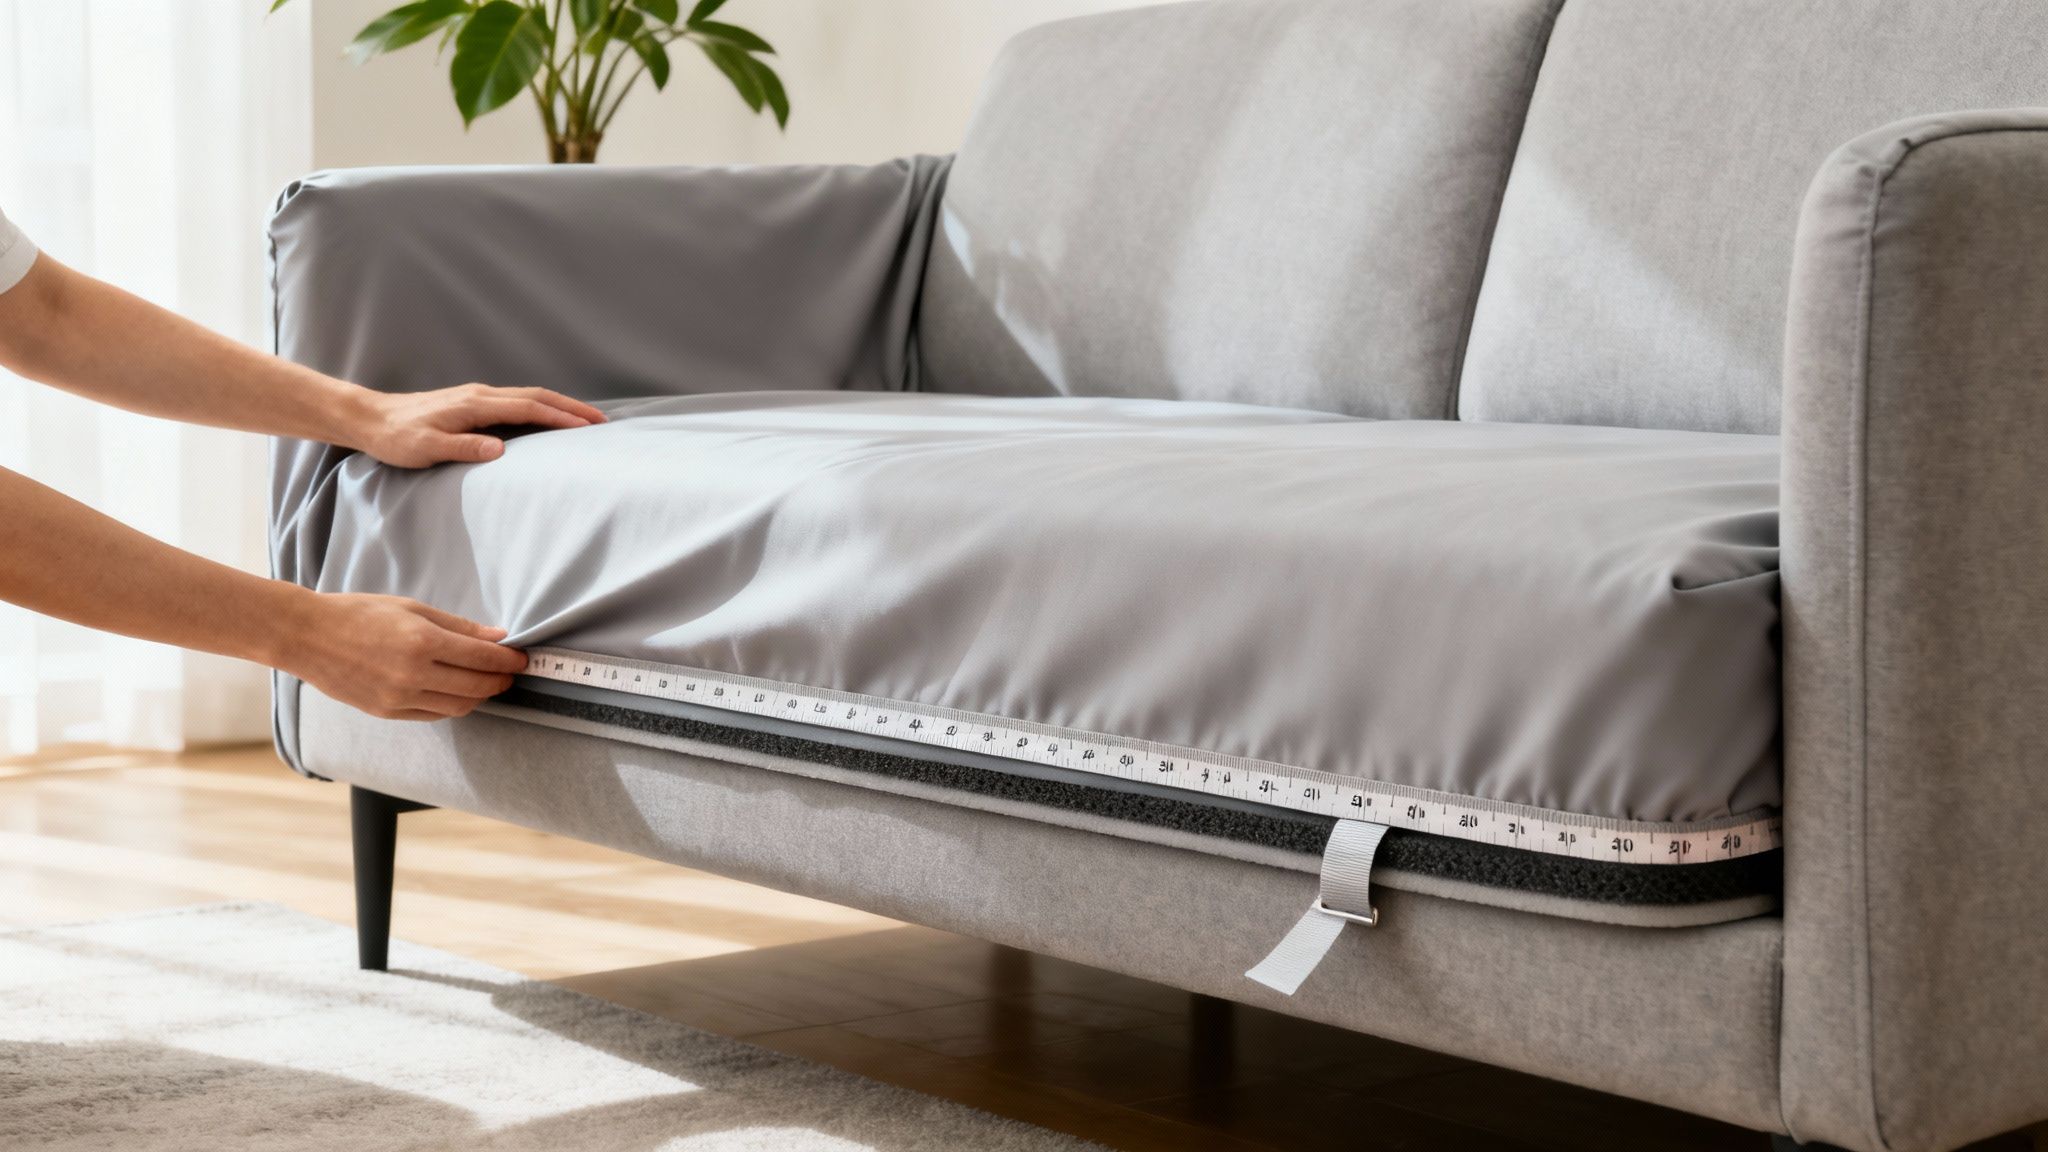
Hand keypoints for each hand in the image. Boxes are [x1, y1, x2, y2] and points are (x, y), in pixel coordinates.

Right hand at [276, 592, 528, 720]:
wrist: (307, 636)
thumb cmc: (359, 613)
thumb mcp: (412, 608)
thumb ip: (458, 626)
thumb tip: (497, 637)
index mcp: (422, 642)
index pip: (482, 658)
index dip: (508, 660)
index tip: (522, 658)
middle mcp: (413, 674)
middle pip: (476, 687)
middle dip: (500, 680)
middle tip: (511, 672)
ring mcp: (399, 698)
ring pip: (459, 706)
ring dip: (480, 696)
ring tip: (487, 682)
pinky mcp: (387, 712)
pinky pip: (434, 715)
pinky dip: (453, 705)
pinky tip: (458, 692)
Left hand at [351, 384, 606, 467]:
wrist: (370, 418)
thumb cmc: (397, 437)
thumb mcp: (426, 448)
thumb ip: (464, 448)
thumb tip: (500, 450)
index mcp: (474, 404)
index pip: (528, 408)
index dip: (560, 417)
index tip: (588, 426)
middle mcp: (480, 395)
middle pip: (536, 396)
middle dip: (570, 407)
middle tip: (601, 421)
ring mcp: (477, 396)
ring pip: (528, 396)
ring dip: (558, 406)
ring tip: (584, 420)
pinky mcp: (472, 402)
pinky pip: (516, 402)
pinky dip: (540, 408)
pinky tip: (547, 418)